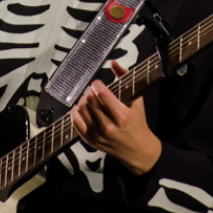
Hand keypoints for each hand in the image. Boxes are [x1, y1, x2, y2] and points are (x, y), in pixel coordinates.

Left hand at [71, 61, 161, 175]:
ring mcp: (98, 134)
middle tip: (93, 91)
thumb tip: (114, 64)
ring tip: (88, 98)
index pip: (102, 95)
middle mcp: (109, 127)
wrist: (137, 149)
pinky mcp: (90, 140)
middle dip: (90, 92)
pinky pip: (75, 122)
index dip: (97, 84)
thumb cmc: (137, 123)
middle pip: (90, 101)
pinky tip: (81, 108)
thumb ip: (125, 79)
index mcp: (122, 116)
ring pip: (81, 110)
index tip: (98, 83)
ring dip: (82, 100)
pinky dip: (75, 112)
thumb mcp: (137, 100)